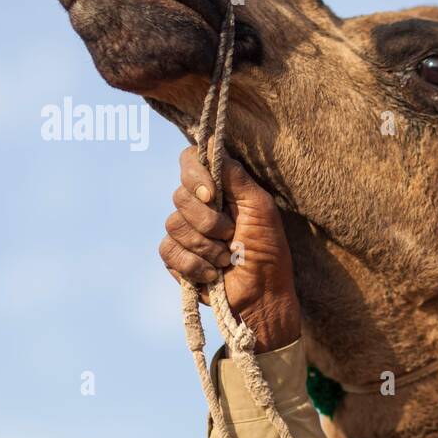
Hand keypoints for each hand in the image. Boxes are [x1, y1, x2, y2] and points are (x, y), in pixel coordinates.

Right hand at [159, 146, 300, 352]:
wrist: (263, 295)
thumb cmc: (268, 251)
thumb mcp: (260, 208)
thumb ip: (236, 176)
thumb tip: (210, 142)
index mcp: (219, 189)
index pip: (189, 161)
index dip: (193, 174)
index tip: (210, 193)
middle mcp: (198, 206)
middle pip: (180, 196)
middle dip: (209, 222)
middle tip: (232, 236)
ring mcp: (184, 232)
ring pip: (174, 225)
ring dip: (207, 247)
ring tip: (227, 259)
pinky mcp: (175, 258)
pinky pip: (169, 251)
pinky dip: (195, 266)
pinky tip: (214, 274)